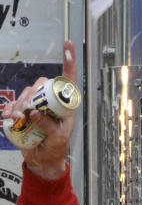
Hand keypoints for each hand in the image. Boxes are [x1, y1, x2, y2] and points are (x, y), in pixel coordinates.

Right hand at [3, 40, 76, 179]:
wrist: (43, 159)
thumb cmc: (57, 148)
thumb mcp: (58, 139)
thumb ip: (49, 126)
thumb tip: (35, 112)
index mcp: (66, 104)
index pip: (69, 78)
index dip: (69, 60)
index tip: (67, 44)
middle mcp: (52, 100)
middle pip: (42, 84)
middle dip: (32, 94)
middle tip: (25, 110)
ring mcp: (38, 104)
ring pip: (28, 92)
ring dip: (19, 102)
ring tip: (15, 117)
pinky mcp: (25, 111)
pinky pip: (16, 103)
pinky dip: (11, 108)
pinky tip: (9, 117)